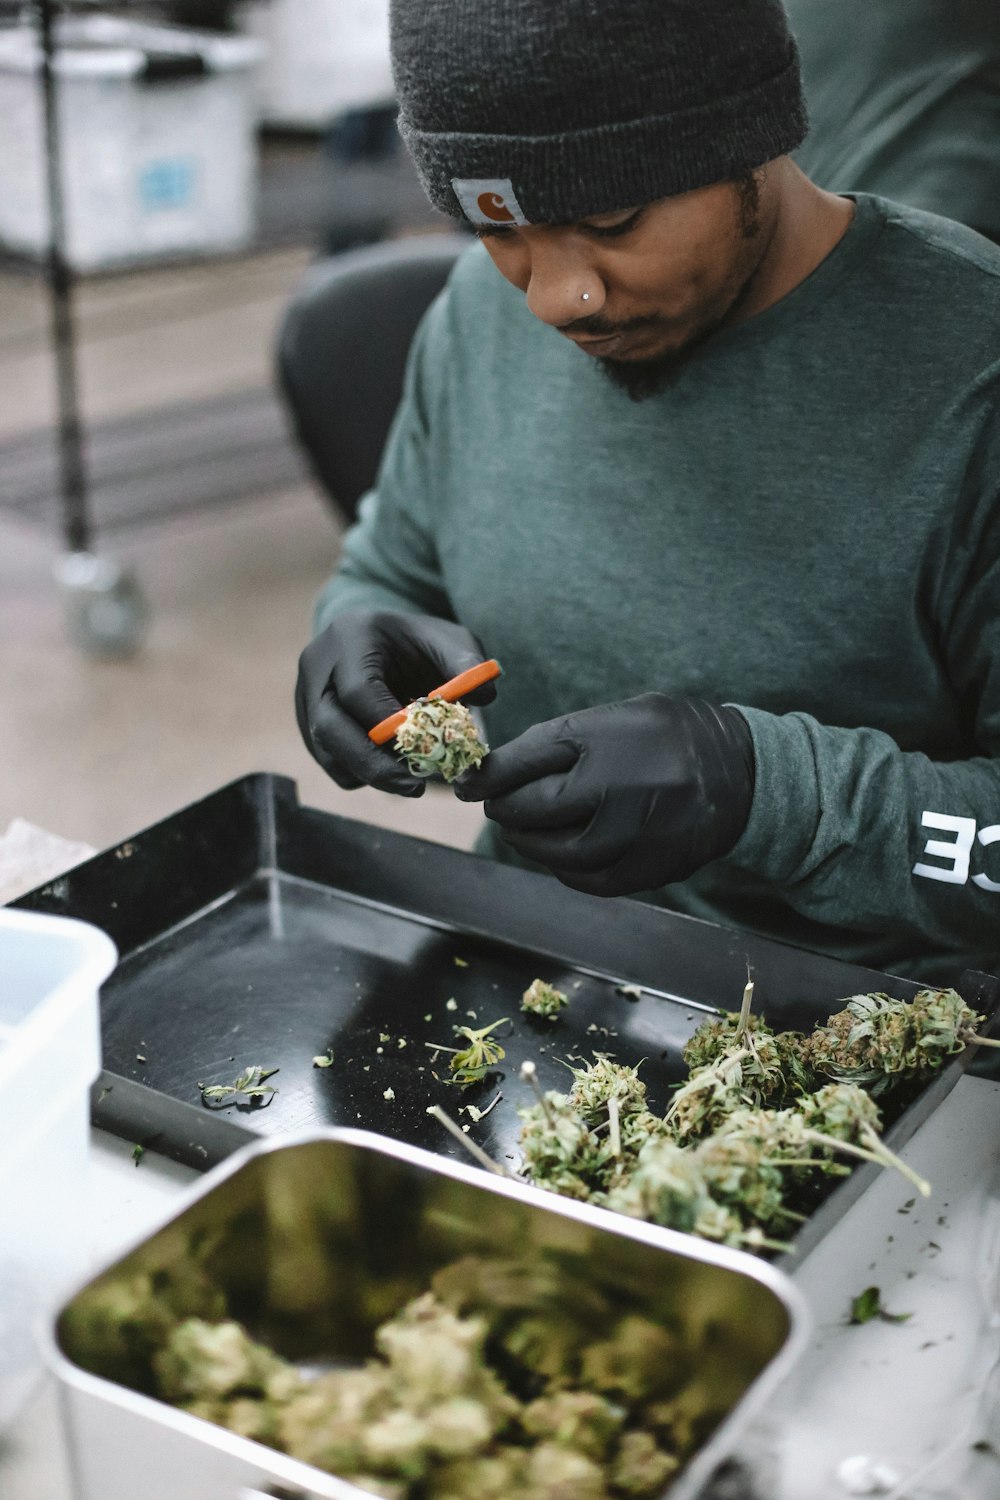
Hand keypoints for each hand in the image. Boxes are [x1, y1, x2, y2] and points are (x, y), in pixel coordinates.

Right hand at [295, 610, 494, 793]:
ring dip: (367, 773)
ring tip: (409, 779)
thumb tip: (483, 696)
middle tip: (415, 787)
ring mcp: (305, 695)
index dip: (388, 727)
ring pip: (326, 749)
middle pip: (329, 727)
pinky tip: (390, 764)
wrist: (381, 640)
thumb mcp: (450, 640)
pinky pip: (328, 760)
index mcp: (350, 636)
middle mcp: (317, 665)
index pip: (358, 691)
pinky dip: (359, 772)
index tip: (425, 750)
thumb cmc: (419, 642)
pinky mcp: (305, 721)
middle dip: (373, 764)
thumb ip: (468, 662)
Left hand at [456, 694, 753, 894]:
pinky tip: (560, 851)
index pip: (522, 764)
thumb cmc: (667, 736)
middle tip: (497, 805)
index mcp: (603, 740)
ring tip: (523, 828)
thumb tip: (493, 772)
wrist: (740, 773)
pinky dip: (563, 867)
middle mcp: (615, 787)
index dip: (486, 777)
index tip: (468, 784)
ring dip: (528, 842)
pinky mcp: (646, 869)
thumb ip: (555, 741)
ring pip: (554, 851)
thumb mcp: (613, 717)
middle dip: (505, 808)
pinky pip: (587, 879)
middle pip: (532, 809)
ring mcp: (631, 833)